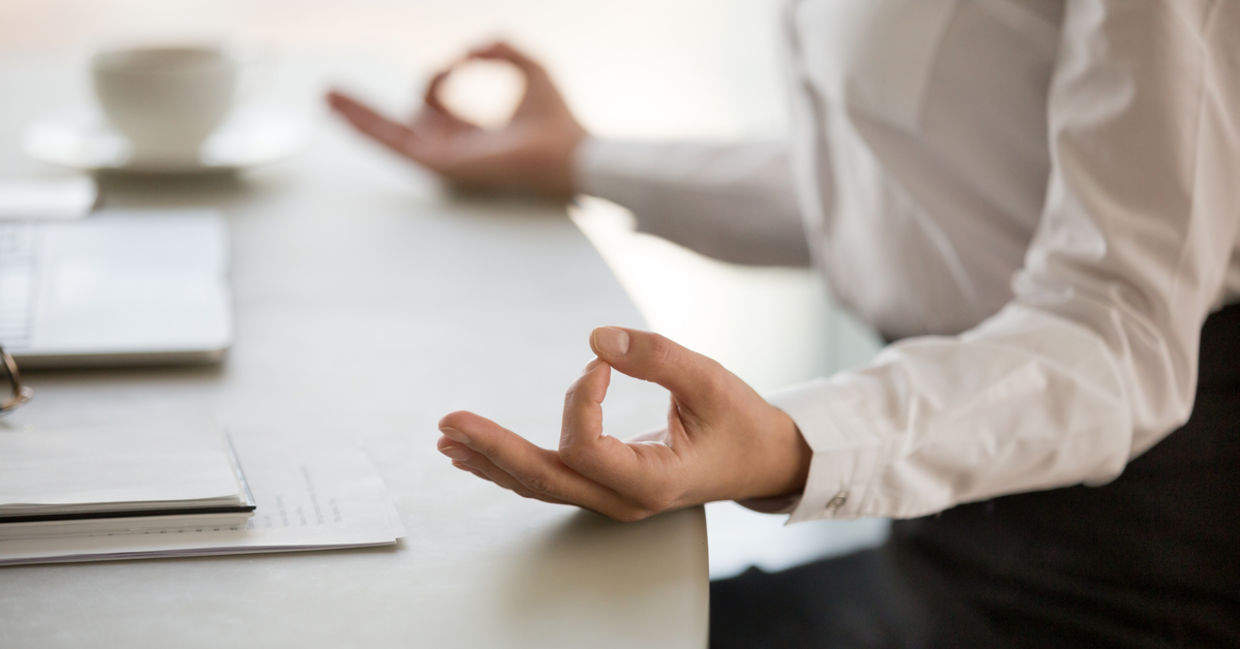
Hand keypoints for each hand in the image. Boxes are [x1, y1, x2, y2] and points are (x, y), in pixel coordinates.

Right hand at [327, 40, 586, 198]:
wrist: (570, 150)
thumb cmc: (558, 118)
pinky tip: (343, 113)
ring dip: (356, 116)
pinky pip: (396, 144)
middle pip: (397, 126)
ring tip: (324, 95)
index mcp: (471, 133)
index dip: (440, 75)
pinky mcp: (441, 164)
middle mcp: (453, 148)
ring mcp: (444, 159)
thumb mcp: (529, 67)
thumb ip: (500, 48)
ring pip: (388, 136)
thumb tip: (468, 49)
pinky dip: (369, 127)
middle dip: (364, 110)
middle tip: (330, 92)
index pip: (434, 103)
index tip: (462, 61)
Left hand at [436, 327, 811, 520]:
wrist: (762, 460)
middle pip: (544, 478)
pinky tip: (478, 454)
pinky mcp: (604, 486)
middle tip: (450, 423)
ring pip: (539, 484)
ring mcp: (610, 498)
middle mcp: (623, 499)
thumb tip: (597, 339)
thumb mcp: (711, 381)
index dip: (580, 401)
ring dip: (491, 459)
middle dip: (493, 448)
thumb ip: (657, 357)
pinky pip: (549, 479)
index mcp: (652, 481)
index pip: (587, 449)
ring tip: (448, 439)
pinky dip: (510, 464)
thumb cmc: (741, 423)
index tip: (601, 364)